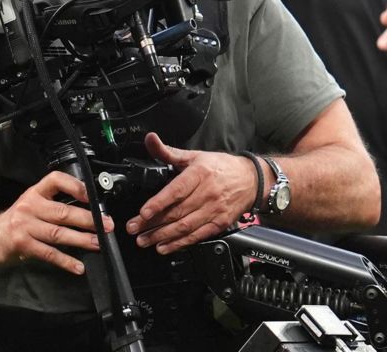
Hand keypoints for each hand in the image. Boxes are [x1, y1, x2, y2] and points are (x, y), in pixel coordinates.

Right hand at [0, 170, 110, 276]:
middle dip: (89, 220)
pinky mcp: (22, 245)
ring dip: (82, 240)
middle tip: (107, 225)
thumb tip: (91, 209)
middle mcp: (29, 207)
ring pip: (58, 233)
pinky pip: (48, 253)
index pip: (56, 180)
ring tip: (98, 243)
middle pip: (63, 212)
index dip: (75, 186)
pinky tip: (78, 266)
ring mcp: (24, 226)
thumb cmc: (18, 221)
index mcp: (35, 193)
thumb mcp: (33, 204)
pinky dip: (65, 260)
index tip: (92, 195)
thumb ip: (55, 204)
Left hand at [128, 134, 257, 253]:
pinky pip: (197, 236)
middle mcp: (208, 193)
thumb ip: (169, 152)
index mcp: (200, 174)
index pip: (177, 190)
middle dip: (152, 223)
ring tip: (144, 240)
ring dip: (162, 236)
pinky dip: (179, 243)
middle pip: (176, 212)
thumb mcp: (195, 156)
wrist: (252, 180)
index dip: (159, 203)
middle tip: (134, 229)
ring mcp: (215, 209)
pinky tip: (165, 247)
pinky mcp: (220, 223)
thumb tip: (150, 139)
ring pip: (184, 226)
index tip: (143, 212)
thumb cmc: (221, 167)